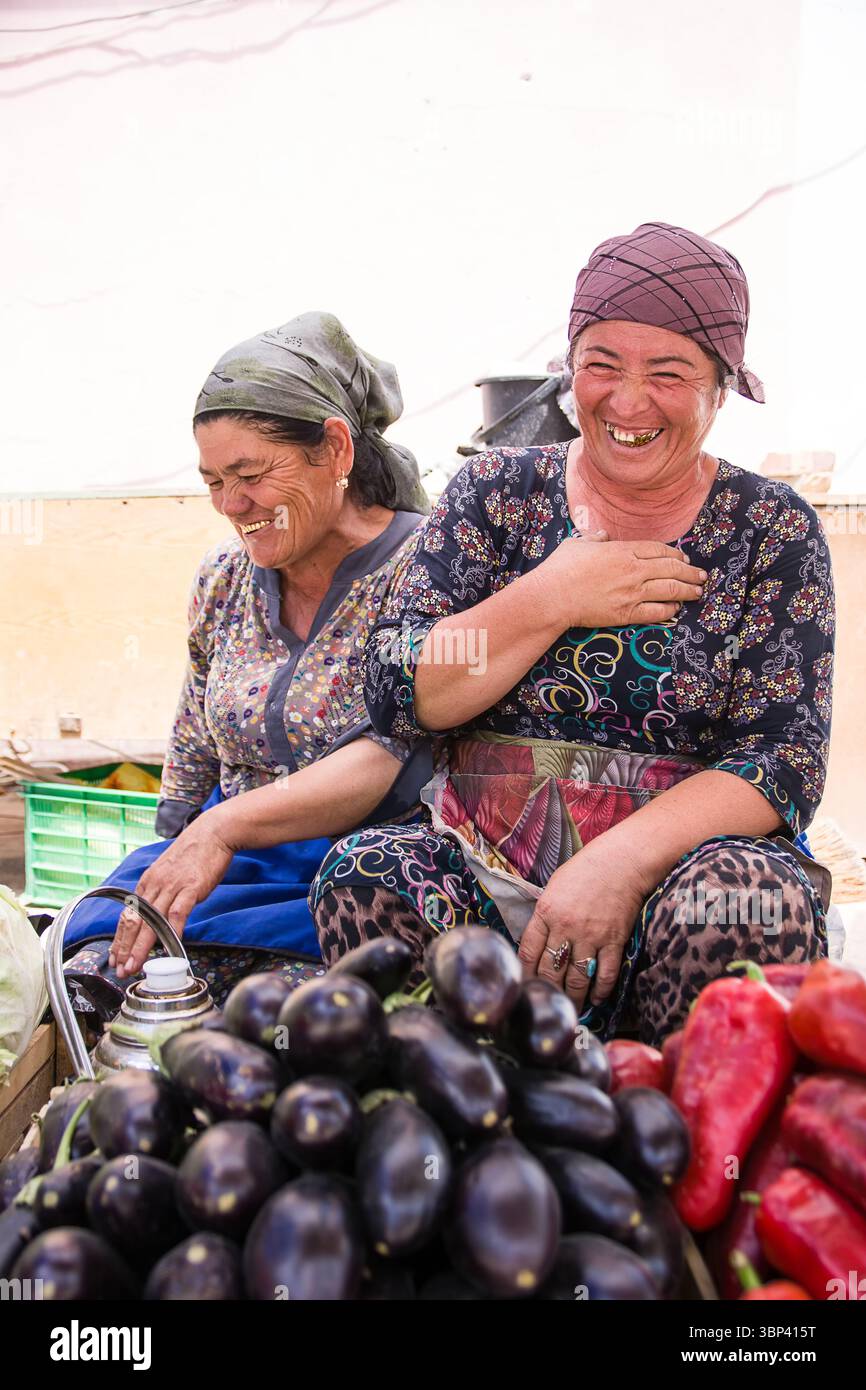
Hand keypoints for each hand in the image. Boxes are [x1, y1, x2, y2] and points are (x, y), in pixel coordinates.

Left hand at [109, 811, 234, 977]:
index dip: (119, 939)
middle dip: (125, 948)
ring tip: (135, 965)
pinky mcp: (190, 888)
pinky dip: (173, 931)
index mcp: (147, 882)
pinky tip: (170, 946)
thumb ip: (160, 892)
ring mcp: (171, 887)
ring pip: (151, 922)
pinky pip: (178, 914)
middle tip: (119, 968)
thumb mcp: (168, 871)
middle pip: (134, 922)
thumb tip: (156, 913)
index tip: (115, 957)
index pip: (128, 916)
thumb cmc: (194, 852)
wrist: (212, 833)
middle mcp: (154, 886)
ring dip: (141, 947)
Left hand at [517, 841, 650, 1012]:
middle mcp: (565, 928)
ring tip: (569, 1009)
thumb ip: (545, 916)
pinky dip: (601, 990)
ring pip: (577, 979)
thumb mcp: (554, 888)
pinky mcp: (614, 941)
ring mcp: (590, 936)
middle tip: (546, 1003)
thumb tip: (538, 943)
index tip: (524, 985)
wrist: (622, 862)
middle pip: (550, 971)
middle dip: (546, 991)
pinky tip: (596, 998)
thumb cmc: (586, 870)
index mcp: (546, 913)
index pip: (527, 952)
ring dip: (573, 998)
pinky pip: (605, 974)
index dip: (524, 973)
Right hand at [540, 535, 706, 630]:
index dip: (676, 554)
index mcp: (622, 550)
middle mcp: (633, 570)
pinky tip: (676, 608)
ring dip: (688, 590)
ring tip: (698, 591)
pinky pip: (656, 612)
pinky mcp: (626, 613)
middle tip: (701, 575)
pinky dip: (669, 609)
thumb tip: (603, 536)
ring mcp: (632, 593)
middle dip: (690, 572)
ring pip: (670, 589)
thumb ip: (595, 538)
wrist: (552, 597)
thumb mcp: (578, 543)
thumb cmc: (560, 568)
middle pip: (672, 568)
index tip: (684, 558)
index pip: (659, 550)